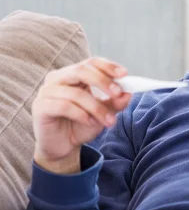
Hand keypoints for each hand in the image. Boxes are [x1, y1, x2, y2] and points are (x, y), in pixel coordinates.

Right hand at [32, 57, 131, 173]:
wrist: (64, 148)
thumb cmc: (82, 125)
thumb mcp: (103, 113)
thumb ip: (115, 103)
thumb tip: (128, 94)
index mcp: (73, 74)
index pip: (91, 62)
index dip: (108, 66)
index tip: (124, 74)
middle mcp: (58, 78)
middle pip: (82, 70)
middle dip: (103, 81)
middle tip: (118, 94)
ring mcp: (46, 91)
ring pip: (76, 93)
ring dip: (96, 108)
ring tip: (108, 121)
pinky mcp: (40, 107)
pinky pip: (64, 106)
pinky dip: (81, 115)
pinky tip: (89, 122)